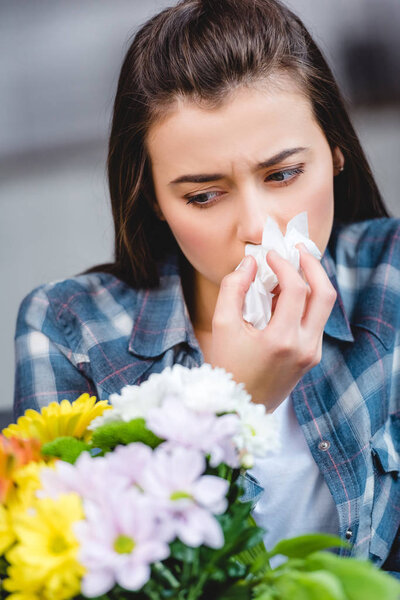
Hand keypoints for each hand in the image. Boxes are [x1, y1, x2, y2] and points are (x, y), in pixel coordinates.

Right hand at [209, 245, 336, 411]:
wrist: (238, 407)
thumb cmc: (225, 368)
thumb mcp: (222, 326)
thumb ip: (233, 288)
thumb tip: (250, 263)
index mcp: (282, 340)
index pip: (296, 289)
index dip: (283, 265)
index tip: (268, 255)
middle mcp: (305, 347)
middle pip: (325, 295)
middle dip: (313, 266)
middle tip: (296, 251)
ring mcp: (312, 354)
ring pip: (324, 307)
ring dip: (310, 283)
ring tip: (288, 271)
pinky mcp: (312, 357)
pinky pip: (315, 321)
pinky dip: (305, 302)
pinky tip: (284, 296)